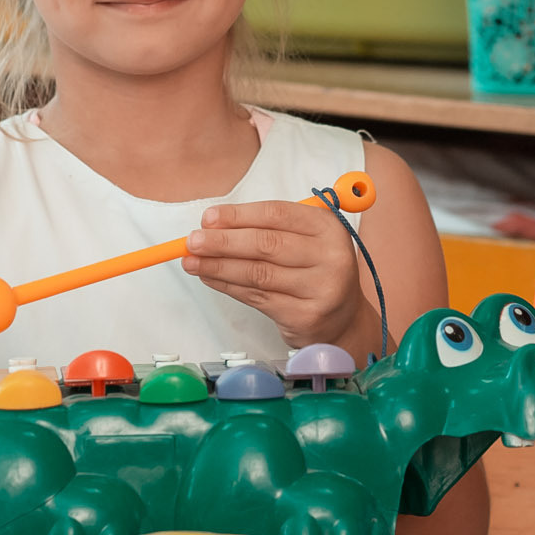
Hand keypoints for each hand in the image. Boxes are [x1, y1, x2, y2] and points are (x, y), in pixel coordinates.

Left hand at [183, 198, 368, 347]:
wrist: (342, 320)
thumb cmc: (314, 271)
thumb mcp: (304, 241)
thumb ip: (267, 229)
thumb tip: (213, 225)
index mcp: (329, 228)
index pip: (277, 214)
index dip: (239, 215)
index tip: (209, 218)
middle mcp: (331, 256)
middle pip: (266, 244)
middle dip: (223, 242)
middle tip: (192, 241)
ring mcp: (322, 289)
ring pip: (258, 274)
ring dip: (218, 267)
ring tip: (192, 262)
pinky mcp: (306, 316)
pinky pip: (258, 298)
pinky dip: (228, 287)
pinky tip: (211, 279)